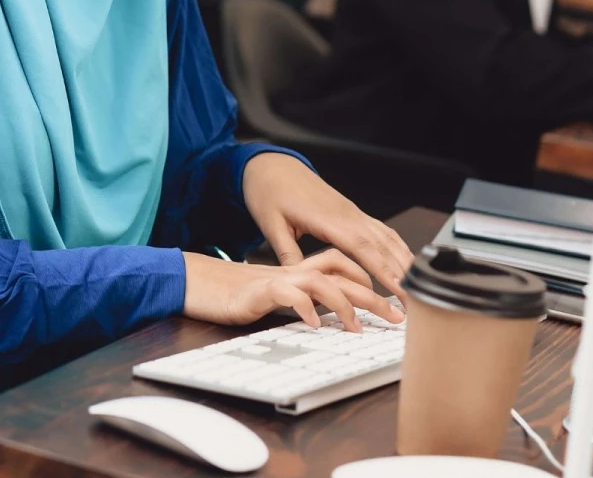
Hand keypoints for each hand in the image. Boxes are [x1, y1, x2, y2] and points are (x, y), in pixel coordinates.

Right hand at [182, 249, 392, 330]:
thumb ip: (299, 301)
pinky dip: (306, 309)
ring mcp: (278, 279)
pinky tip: (315, 325)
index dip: (368, 281)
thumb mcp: (274, 296)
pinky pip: (289, 295)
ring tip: (357, 328)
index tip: (389, 303)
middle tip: (396, 317)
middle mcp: (293, 271)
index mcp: (298, 271)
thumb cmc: (232, 292)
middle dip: (373, 296)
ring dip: (344, 304)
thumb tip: (325, 318)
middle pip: (342, 275)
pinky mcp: (260, 291)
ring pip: (322, 282)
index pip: (341, 265)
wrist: (196, 282)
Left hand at [242, 153, 411, 319]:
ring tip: (416, 285)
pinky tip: (403, 259)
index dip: (383, 268)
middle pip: (382, 244)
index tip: (398, 288)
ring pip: (386, 236)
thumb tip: (301, 281)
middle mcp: (347, 214)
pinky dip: (396, 245)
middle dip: (401, 271)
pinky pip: (381, 229)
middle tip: (415, 298)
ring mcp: (352, 212)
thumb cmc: (270, 193)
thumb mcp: (271, 225)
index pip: (363, 247)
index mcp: (328, 219)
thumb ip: (288, 254)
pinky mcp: (352, 212)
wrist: (273, 166)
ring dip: (403, 260)